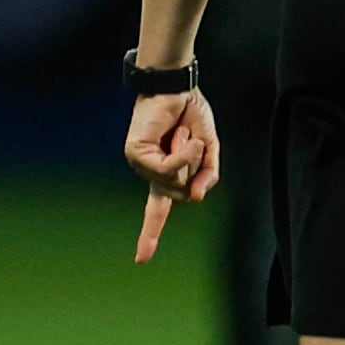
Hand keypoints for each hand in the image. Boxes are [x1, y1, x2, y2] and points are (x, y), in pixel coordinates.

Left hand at [124, 88, 220, 263]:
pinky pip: (165, 168)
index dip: (150, 235)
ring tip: (181, 132)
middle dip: (194, 168)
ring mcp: (138, 163)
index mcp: (163, 174)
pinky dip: (180, 153)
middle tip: (189, 138)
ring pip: (172, 182)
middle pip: (180, 194)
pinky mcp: (134, 153)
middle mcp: (148, 172)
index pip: (156, 210)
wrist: (177, 84)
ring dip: (188, 156)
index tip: (140, 260)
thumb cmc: (190, 112)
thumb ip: (208, 174)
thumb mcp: (210, 148)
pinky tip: (177, 135)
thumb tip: (196, 199)